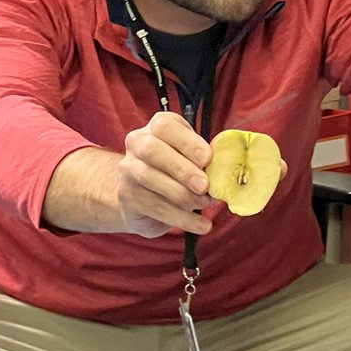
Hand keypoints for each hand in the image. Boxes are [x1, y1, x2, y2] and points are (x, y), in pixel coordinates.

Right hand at [116, 112, 214, 238]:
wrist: (140, 195)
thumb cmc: (174, 170)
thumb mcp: (190, 157)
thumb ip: (203, 158)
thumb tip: (223, 170)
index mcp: (157, 127)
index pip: (166, 126)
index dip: (187, 141)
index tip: (208, 158)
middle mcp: (137, 143)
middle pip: (152, 151)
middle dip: (181, 169)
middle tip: (204, 186)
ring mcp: (128, 169)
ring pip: (151, 179)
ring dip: (183, 196)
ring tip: (204, 205)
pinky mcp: (126, 196)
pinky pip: (154, 207)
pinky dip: (181, 218)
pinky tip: (200, 225)